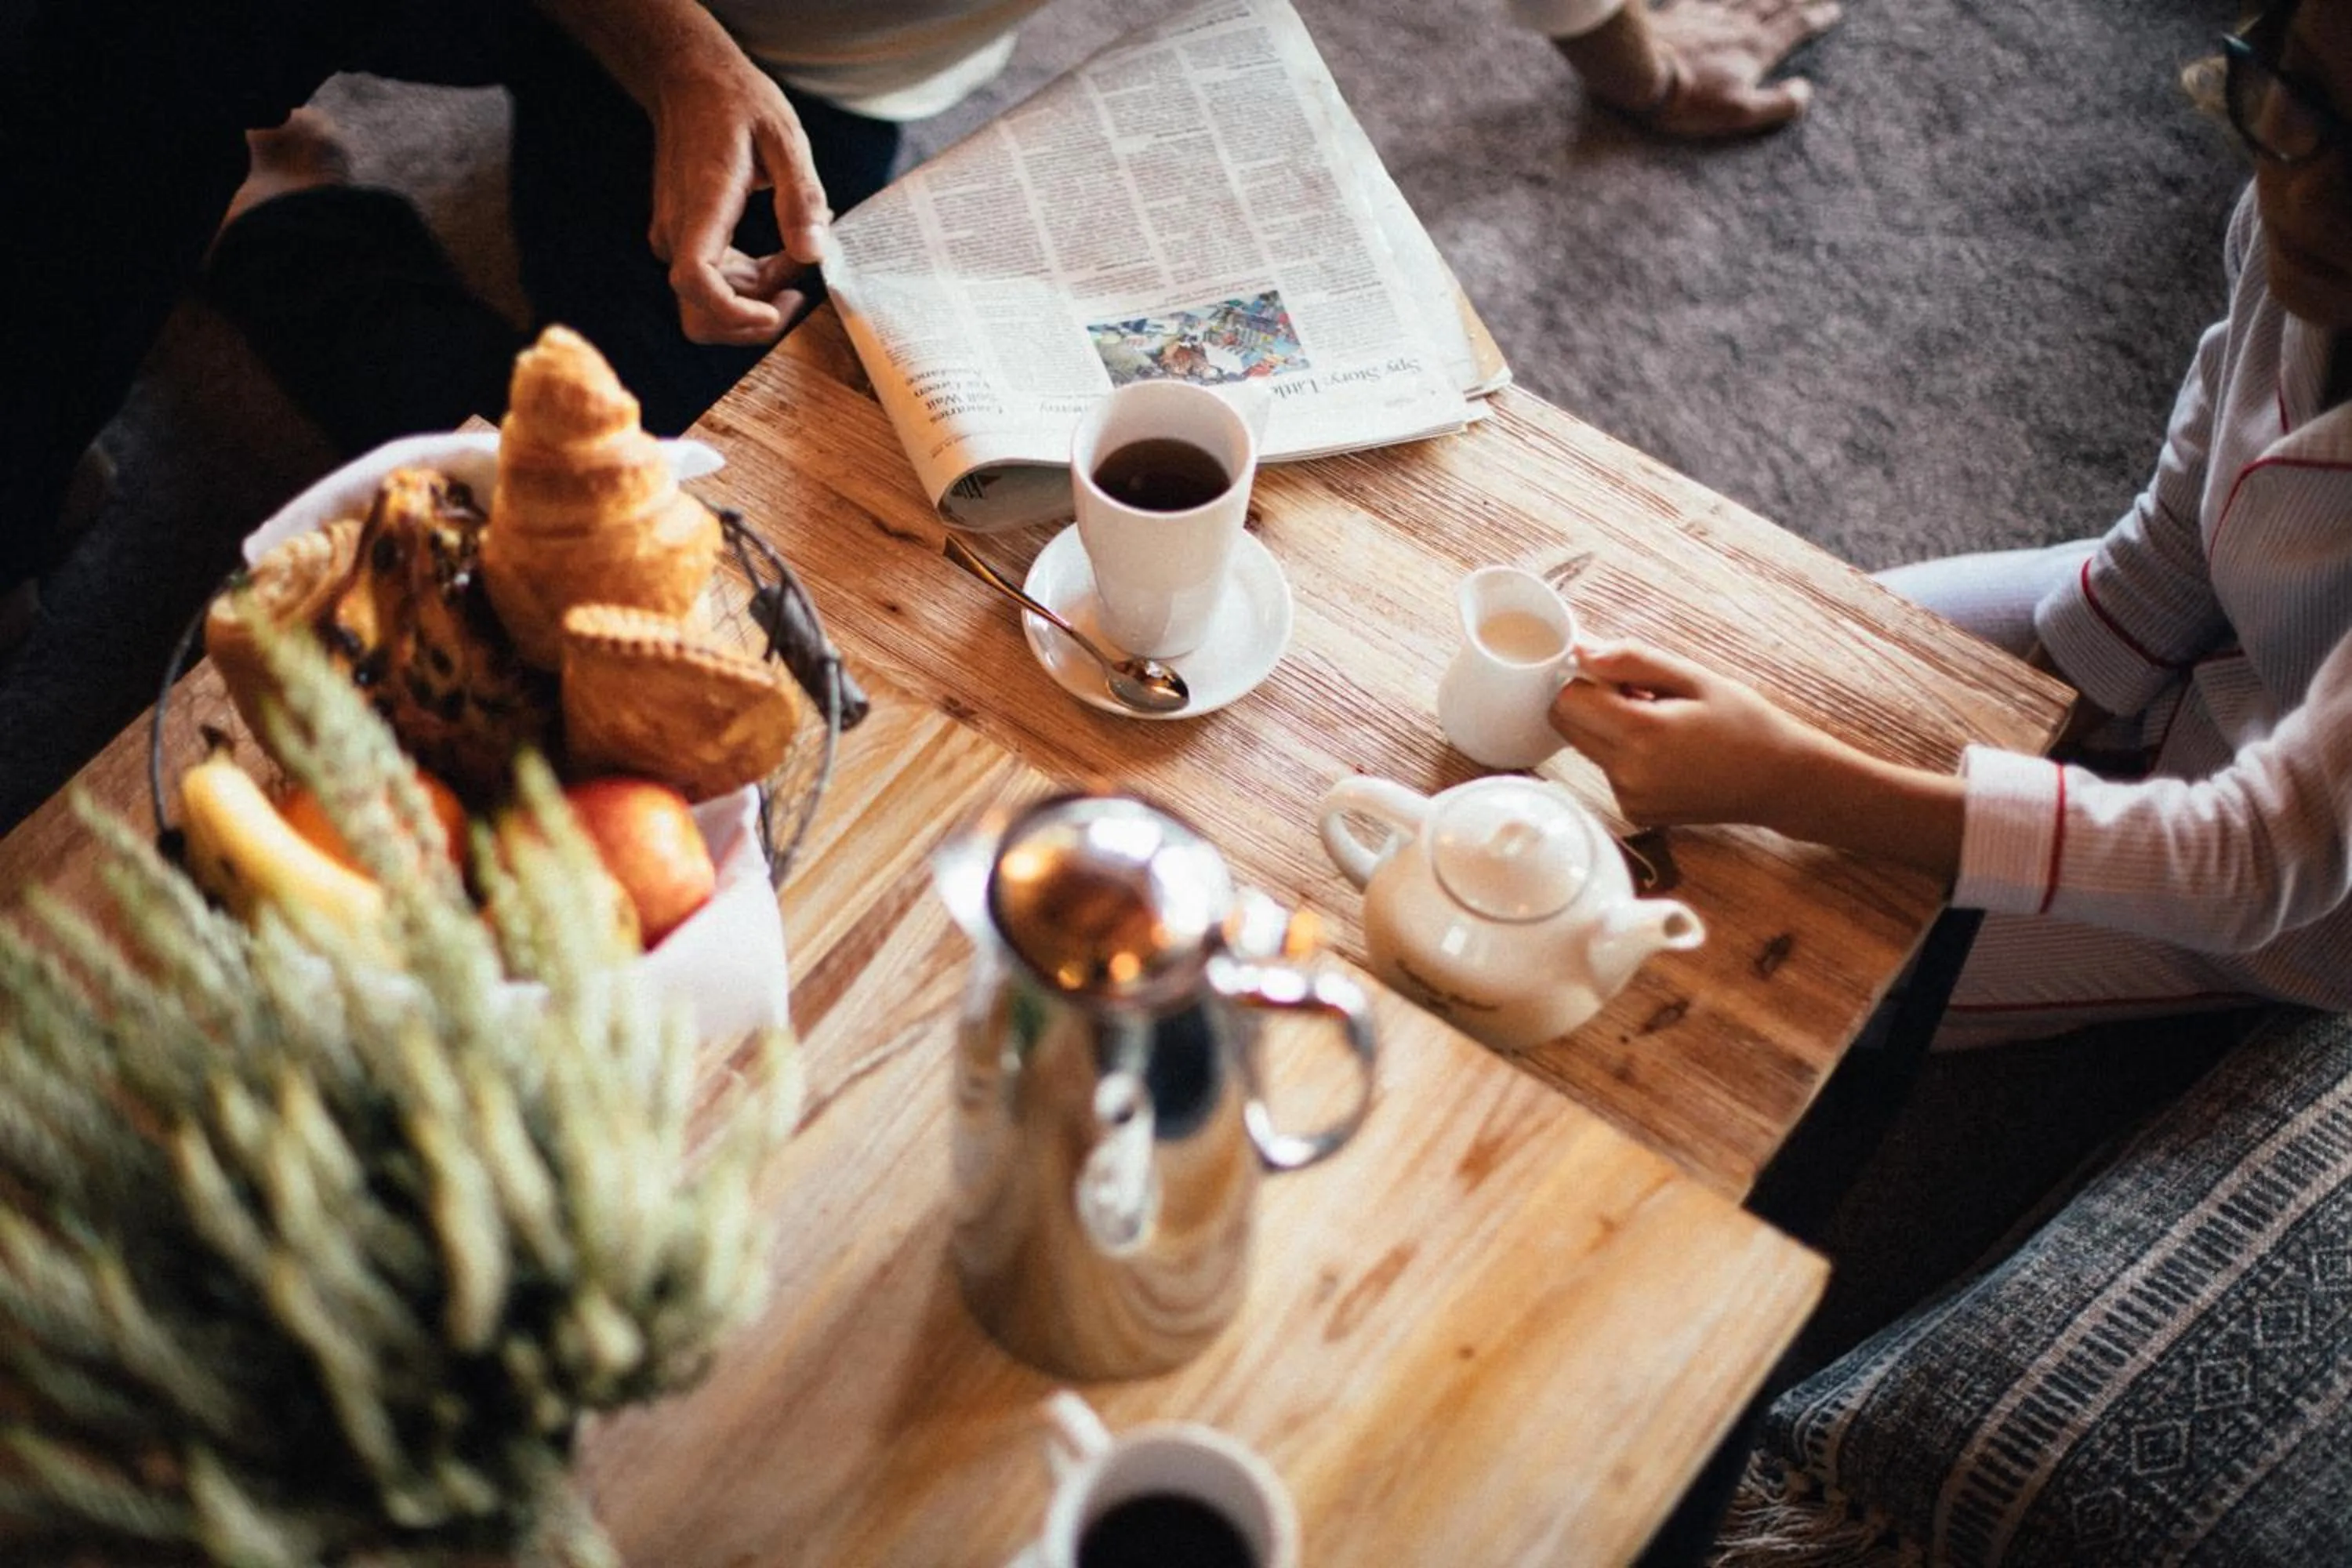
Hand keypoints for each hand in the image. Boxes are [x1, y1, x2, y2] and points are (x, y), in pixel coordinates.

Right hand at [645, 55, 830, 345]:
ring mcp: (676, 240)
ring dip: (757, 299)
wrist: (689, 80)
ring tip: (795, 258)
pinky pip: (714, 284)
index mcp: (701, 207)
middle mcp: (678, 232)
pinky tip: (782, 252)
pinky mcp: (685, 242)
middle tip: (798, 286)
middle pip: (702, 315)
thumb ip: (800, 198)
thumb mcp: (784, 138)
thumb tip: (813, 255)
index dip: (734, 313)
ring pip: (710, 305)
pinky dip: (751, 284)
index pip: (696, 282)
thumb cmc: (737, 102)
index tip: (775, 313)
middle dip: (754, 317)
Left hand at [1548, 637, 1831, 825]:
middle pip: (1567, 726)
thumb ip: (1632, 661)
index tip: (1621, 676)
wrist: (1779, 780)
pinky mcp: (1634, 812)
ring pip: (1586, 747)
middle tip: (1642, 697)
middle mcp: (1627, 774)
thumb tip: (1582, 651)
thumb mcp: (1693, 678)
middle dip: (1592, 703)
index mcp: (1642, 734)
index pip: (1568, 700)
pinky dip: (1624, 755)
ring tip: (1663, 724)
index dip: (1587, 680)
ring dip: (1609, 729)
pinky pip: (1607, 771)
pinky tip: (1666, 752)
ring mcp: (1629, 799)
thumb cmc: (1743, 722)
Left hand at [1578, 0, 1841, 139]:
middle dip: (1797, 0)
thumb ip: (1777, 104)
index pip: (1795, 28)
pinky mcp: (1678, 14)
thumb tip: (1804, 92)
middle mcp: (1737, 26)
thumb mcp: (1740, 114)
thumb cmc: (1690, 99)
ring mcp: (1707, 16)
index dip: (1816, 19)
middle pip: (1775, 5)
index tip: (1832, 11)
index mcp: (1756, 50)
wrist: (1641, 73)